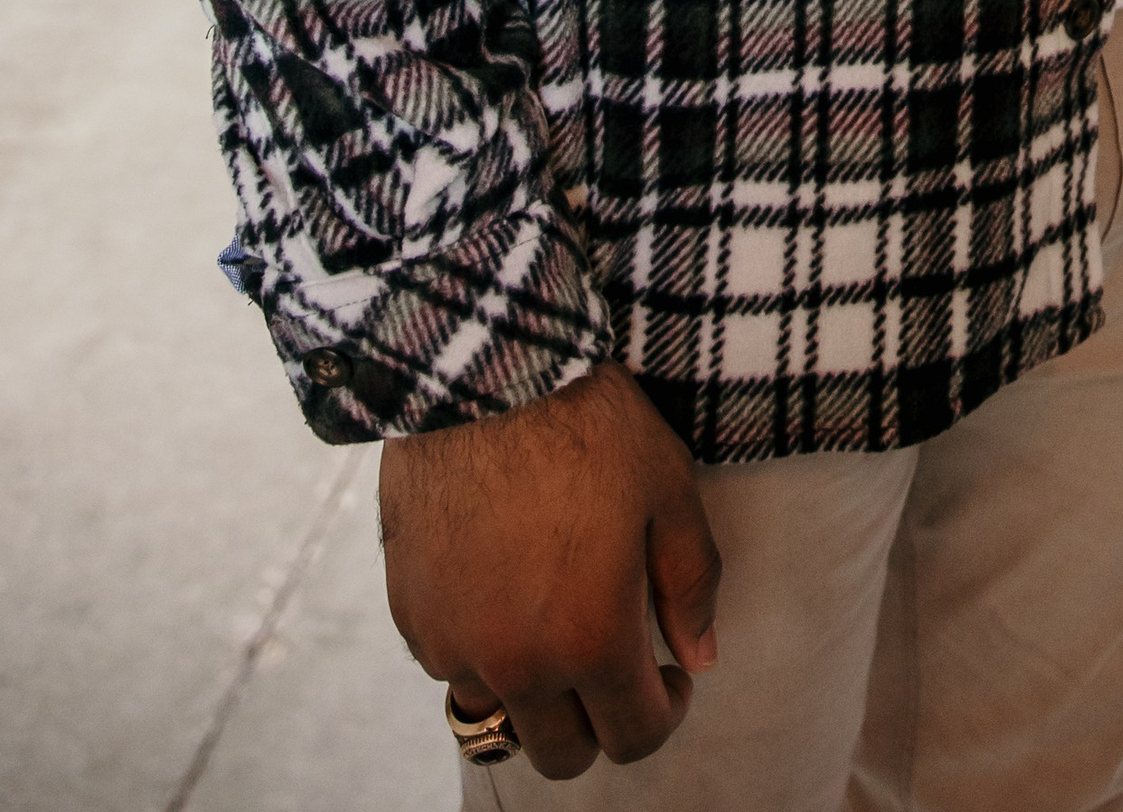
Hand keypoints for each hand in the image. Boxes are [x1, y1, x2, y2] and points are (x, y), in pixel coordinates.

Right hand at [379, 361, 719, 780]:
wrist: (482, 377)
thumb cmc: (587, 424)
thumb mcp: (668, 489)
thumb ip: (691, 584)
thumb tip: (699, 655)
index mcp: (591, 639)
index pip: (634, 736)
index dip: (667, 711)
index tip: (672, 672)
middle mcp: (518, 663)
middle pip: (563, 753)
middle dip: (599, 720)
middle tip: (616, 662)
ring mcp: (456, 646)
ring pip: (503, 714)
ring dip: (536, 689)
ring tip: (557, 620)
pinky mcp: (412, 619)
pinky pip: (454, 666)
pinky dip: (484, 649)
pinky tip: (505, 588)